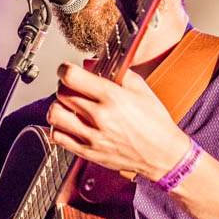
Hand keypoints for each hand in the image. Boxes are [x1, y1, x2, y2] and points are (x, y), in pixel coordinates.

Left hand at [47, 60, 189, 179]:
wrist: (163, 155)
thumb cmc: (155, 123)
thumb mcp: (141, 89)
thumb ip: (116, 72)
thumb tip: (90, 64)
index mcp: (112, 97)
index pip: (71, 76)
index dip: (64, 70)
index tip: (66, 70)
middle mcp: (100, 117)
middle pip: (61, 93)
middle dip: (64, 86)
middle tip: (70, 87)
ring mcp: (92, 136)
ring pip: (55, 115)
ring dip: (58, 107)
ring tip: (68, 107)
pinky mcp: (88, 152)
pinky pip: (58, 138)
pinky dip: (59, 128)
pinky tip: (69, 125)